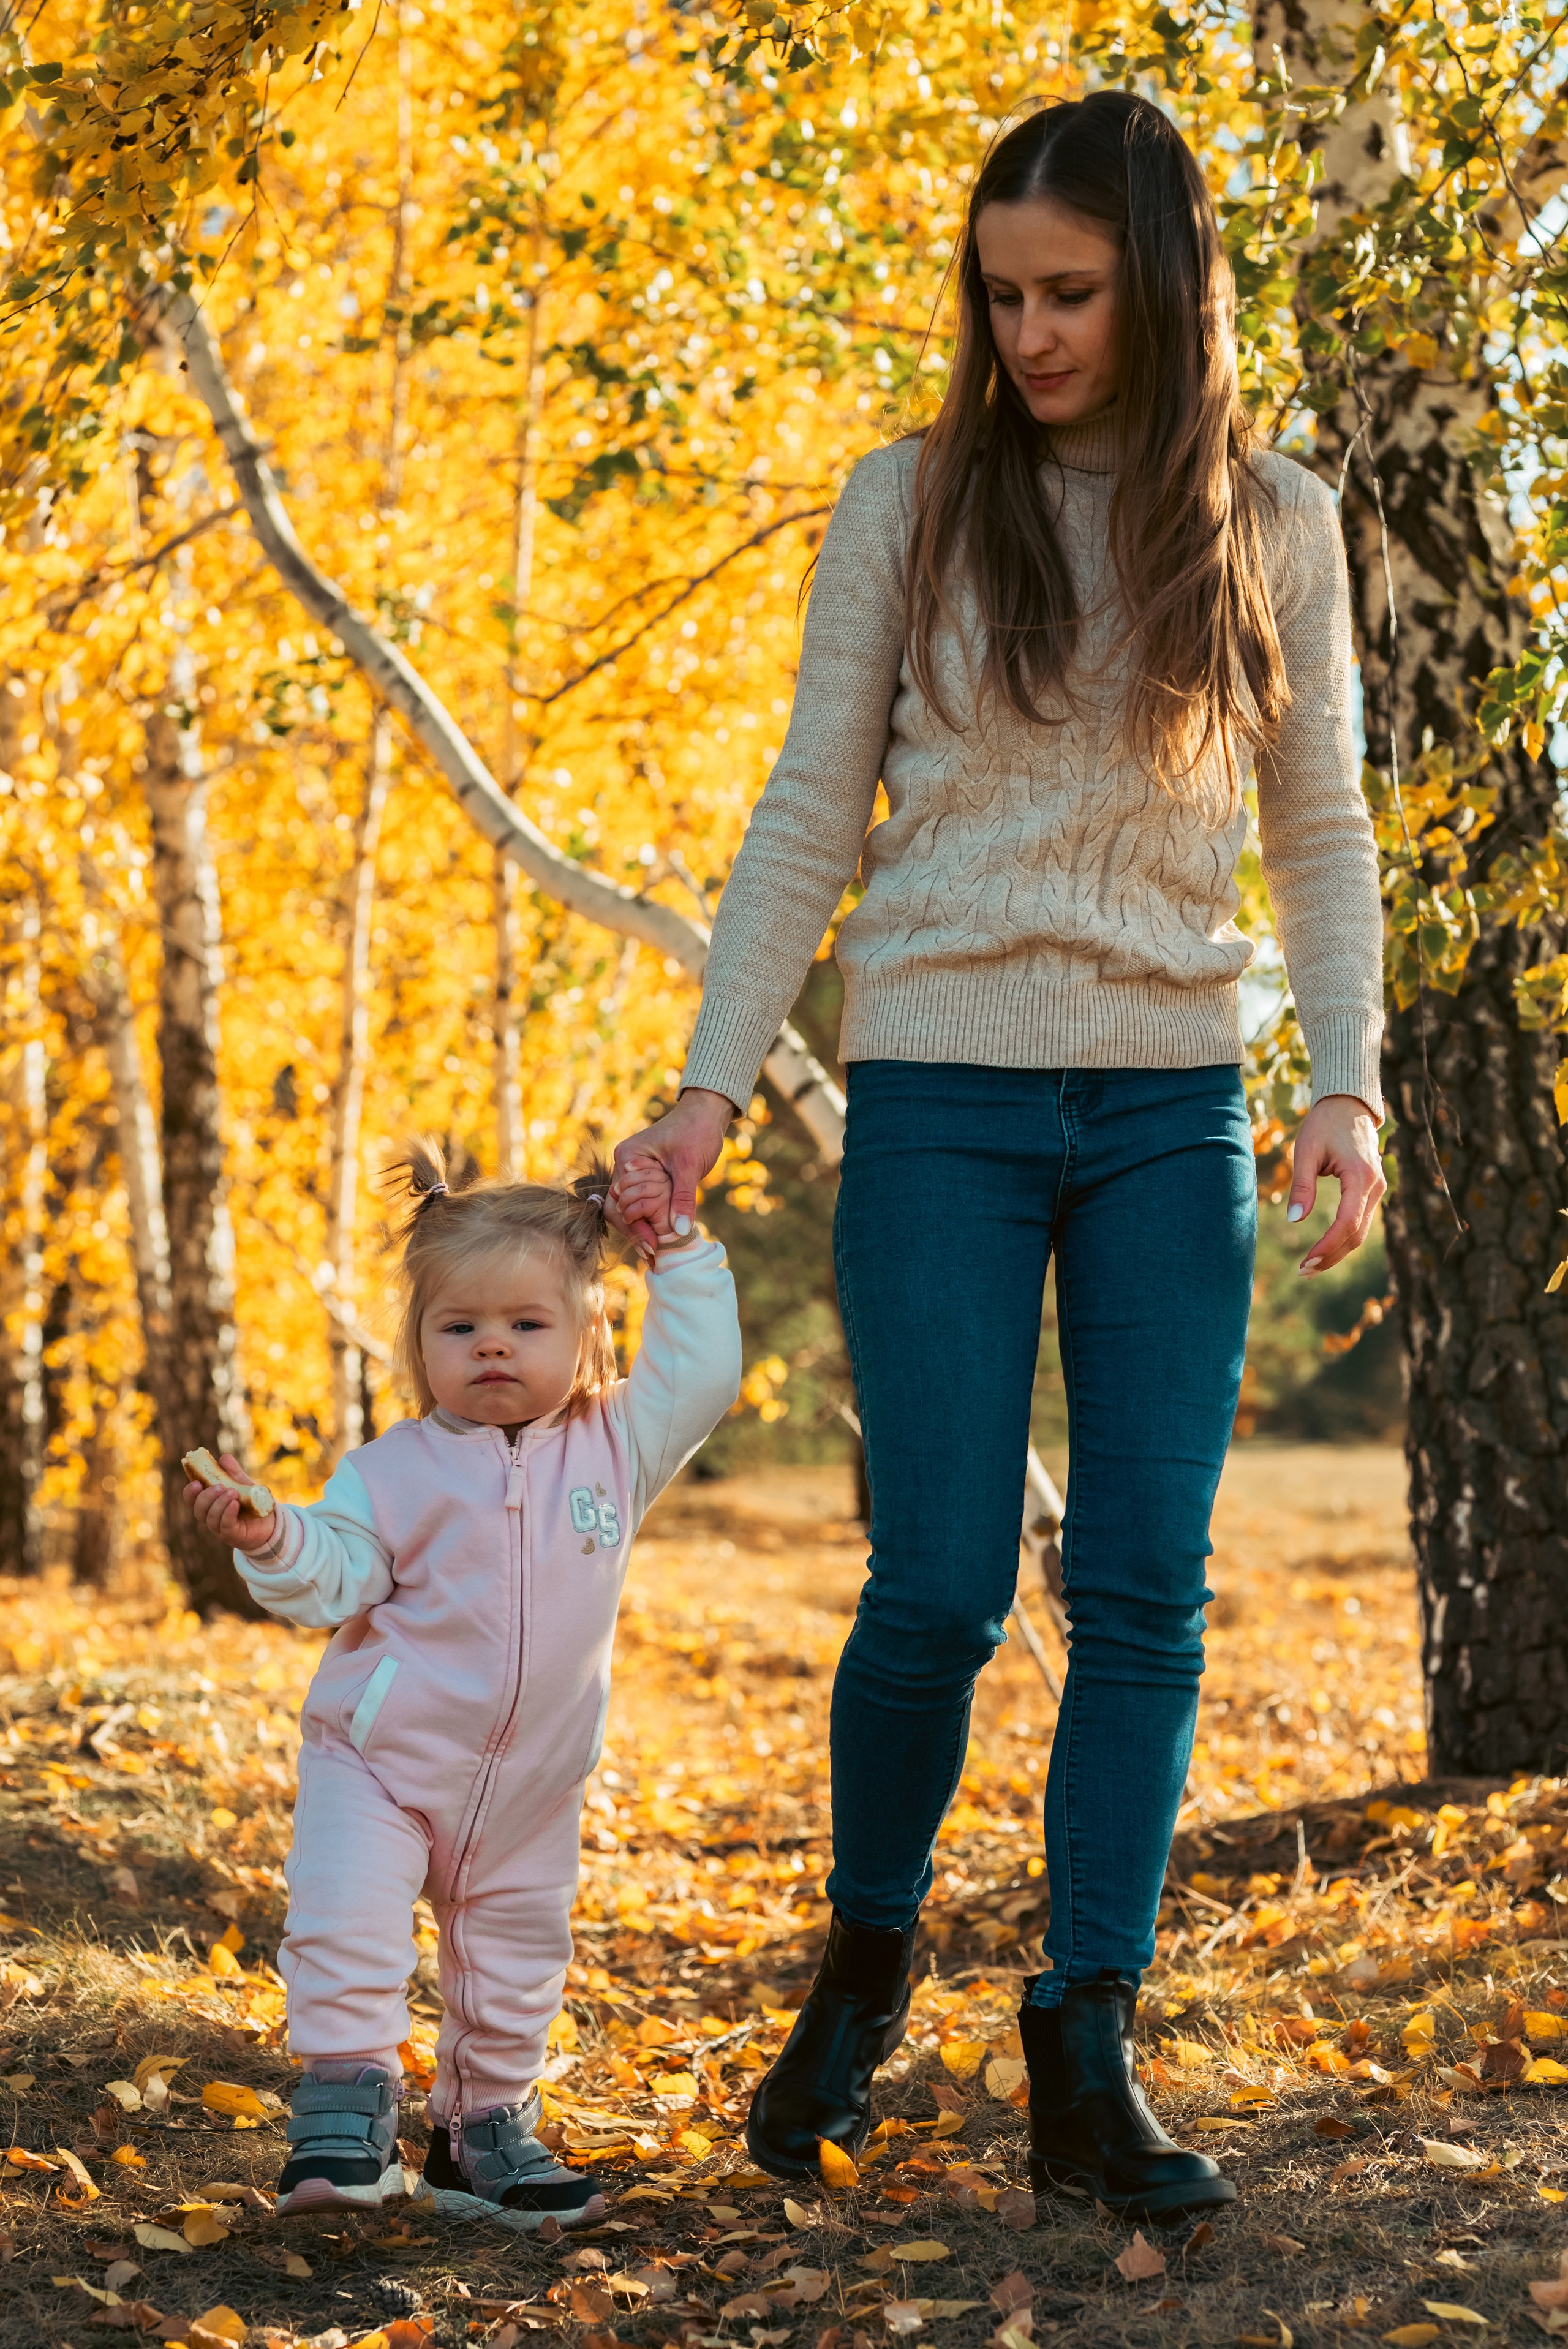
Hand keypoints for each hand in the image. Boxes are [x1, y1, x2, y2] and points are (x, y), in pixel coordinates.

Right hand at [184, 1453, 278, 1552]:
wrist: (269, 1521)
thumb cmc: (250, 1502)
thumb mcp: (242, 1484)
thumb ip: (233, 1472)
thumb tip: (224, 1458)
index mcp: (209, 1503)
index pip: (192, 1499)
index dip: (190, 1492)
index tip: (196, 1483)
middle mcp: (210, 1517)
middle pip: (199, 1509)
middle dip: (207, 1496)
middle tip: (220, 1486)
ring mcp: (220, 1528)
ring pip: (211, 1518)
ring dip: (220, 1503)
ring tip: (232, 1492)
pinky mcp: (232, 1534)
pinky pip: (226, 1525)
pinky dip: (228, 1513)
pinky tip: (235, 1504)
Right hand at [610, 1088, 733, 1258]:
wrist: (706, 1112)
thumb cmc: (697, 1131)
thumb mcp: (690, 1166)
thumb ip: (682, 1198)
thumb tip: (679, 1231)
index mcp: (627, 1158)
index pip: (620, 1202)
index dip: (635, 1227)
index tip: (652, 1247)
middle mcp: (625, 1165)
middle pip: (619, 1208)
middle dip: (635, 1231)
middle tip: (652, 1254)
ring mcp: (634, 1171)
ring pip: (629, 1207)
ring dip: (641, 1227)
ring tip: (656, 1250)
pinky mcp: (647, 1176)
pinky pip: (642, 1201)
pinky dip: (649, 1218)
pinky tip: (660, 1236)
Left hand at [1287, 1095, 1385, 1274]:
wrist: (1348, 1105)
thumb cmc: (1324, 1124)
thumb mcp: (1306, 1150)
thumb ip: (1302, 1185)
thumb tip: (1295, 1220)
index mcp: (1361, 1176)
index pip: (1347, 1223)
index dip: (1328, 1246)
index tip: (1306, 1261)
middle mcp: (1375, 1186)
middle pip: (1356, 1234)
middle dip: (1331, 1256)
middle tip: (1303, 1271)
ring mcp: (1378, 1189)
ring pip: (1361, 1231)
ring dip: (1337, 1252)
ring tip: (1310, 1266)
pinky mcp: (1373, 1190)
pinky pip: (1360, 1221)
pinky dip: (1344, 1238)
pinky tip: (1325, 1249)